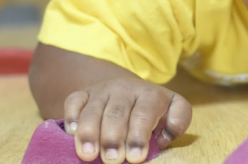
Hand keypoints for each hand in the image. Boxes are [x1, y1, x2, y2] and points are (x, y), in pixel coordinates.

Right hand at [63, 78, 191, 163]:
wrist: (131, 89)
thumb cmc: (155, 110)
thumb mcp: (175, 111)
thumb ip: (177, 123)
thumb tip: (163, 138)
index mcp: (150, 94)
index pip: (144, 114)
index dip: (139, 136)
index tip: (135, 158)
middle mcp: (125, 89)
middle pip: (116, 113)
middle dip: (113, 138)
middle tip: (112, 160)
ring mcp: (102, 91)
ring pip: (93, 110)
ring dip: (89, 133)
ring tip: (88, 155)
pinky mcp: (84, 94)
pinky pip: (74, 101)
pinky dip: (71, 117)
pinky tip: (71, 134)